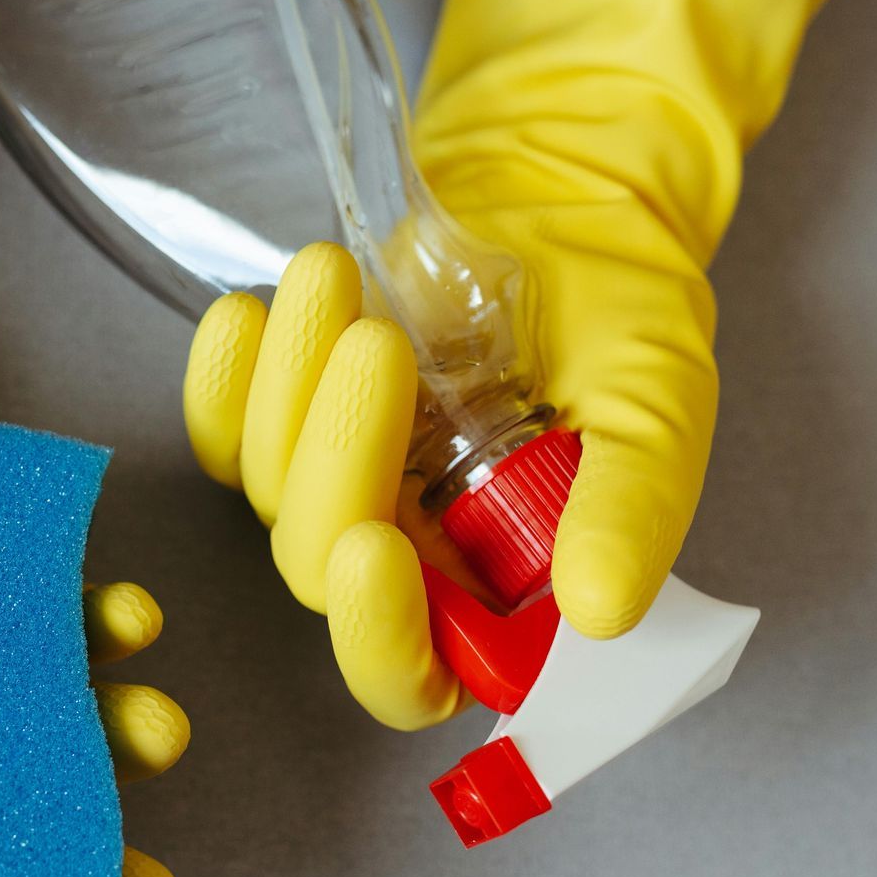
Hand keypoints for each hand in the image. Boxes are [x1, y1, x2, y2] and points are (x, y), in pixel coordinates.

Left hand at [183, 0, 854, 725]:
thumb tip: (598, 611)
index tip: (372, 548)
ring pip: (266, 488)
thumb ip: (630, 510)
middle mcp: (408, 558)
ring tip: (335, 274)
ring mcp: (338, 489)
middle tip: (381, 347)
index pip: (413, 678)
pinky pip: (219, 432)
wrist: (568, 198)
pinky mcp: (285, 423)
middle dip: (337, 461)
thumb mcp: (656, 405)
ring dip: (289, 384)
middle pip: (320, 567)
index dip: (380, 640)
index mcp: (495, 591)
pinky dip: (219, 378)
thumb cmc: (625, 312)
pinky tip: (244, 310)